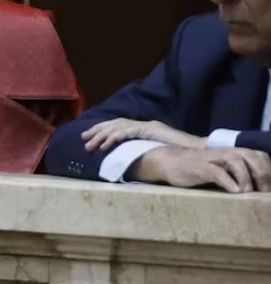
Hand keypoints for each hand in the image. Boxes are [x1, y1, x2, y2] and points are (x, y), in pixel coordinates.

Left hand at [82, 119, 204, 150]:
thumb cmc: (182, 155)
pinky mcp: (150, 130)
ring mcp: (147, 125)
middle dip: (97, 130)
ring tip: (89, 144)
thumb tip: (133, 160)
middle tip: (83, 138)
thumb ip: (146, 152)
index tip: (91, 137)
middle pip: (115, 123)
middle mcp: (144, 124)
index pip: (120, 126)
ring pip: (117, 127)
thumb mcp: (159, 152)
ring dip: (101, 136)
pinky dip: (114, 138)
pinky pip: (127, 132)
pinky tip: (104, 146)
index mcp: (145, 128)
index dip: (105, 130)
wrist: (200, 152)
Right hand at [133, 146, 270, 192]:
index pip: (259, 156)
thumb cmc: (198, 169)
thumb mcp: (221, 169)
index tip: (269, 189)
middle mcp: (225, 152)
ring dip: (246, 178)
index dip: (268, 170)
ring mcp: (213, 158)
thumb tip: (257, 189)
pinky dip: (229, 182)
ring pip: (236, 161)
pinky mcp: (200, 167)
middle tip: (263, 193)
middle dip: (262, 174)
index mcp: (233, 152)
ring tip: (249, 193)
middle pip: (251, 157)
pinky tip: (235, 192)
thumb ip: (237, 173)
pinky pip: (218, 172)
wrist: (170, 162)